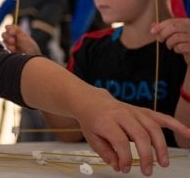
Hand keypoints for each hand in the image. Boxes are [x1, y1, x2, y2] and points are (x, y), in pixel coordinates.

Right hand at [2, 24, 40, 54]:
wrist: (33, 60)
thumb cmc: (32, 49)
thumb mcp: (25, 39)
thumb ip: (17, 32)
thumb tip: (8, 25)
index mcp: (19, 34)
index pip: (11, 28)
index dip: (9, 28)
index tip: (11, 32)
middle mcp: (14, 39)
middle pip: (5, 34)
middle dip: (7, 36)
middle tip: (13, 40)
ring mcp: (11, 45)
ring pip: (4, 40)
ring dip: (7, 42)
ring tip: (13, 46)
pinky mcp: (9, 52)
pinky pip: (4, 47)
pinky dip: (8, 47)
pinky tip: (13, 50)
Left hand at [75, 98, 189, 175]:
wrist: (93, 102)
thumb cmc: (93, 121)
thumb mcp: (92, 138)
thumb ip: (105, 153)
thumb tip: (119, 165)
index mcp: (107, 121)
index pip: (120, 142)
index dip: (125, 158)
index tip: (125, 169)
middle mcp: (123, 115)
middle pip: (141, 135)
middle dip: (146, 156)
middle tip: (147, 171)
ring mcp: (135, 112)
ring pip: (153, 128)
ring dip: (161, 147)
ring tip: (163, 163)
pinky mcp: (143, 111)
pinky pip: (162, 117)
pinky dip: (176, 125)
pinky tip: (188, 133)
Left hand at [151, 18, 189, 63]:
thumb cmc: (185, 42)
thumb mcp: (176, 33)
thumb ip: (165, 29)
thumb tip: (153, 25)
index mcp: (188, 22)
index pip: (172, 21)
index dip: (160, 26)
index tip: (152, 31)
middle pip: (173, 27)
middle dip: (163, 34)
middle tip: (160, 40)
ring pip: (176, 37)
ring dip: (169, 43)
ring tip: (170, 46)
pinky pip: (180, 47)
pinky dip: (176, 49)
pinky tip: (178, 50)